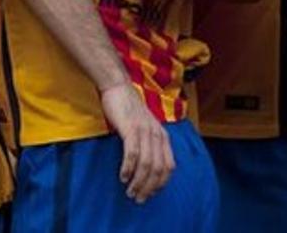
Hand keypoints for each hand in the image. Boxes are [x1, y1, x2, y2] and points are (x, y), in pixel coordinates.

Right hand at [101, 82, 173, 202]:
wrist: (117, 87)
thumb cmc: (128, 108)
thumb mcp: (143, 127)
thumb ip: (147, 143)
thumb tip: (144, 167)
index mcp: (163, 136)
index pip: (169, 167)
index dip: (161, 183)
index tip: (150, 193)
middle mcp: (157, 135)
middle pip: (158, 169)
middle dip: (149, 187)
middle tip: (138, 198)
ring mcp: (145, 131)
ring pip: (147, 164)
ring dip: (138, 182)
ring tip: (130, 191)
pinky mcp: (131, 128)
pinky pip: (133, 153)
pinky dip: (129, 168)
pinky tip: (123, 176)